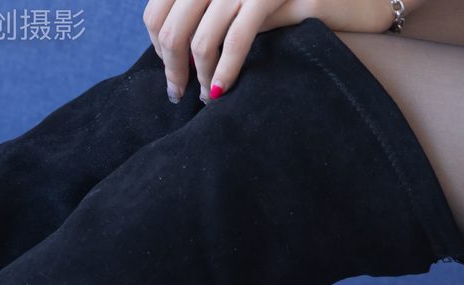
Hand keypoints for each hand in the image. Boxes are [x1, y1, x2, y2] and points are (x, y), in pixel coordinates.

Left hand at [143, 0, 397, 103]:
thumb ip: (215, 14)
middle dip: (172, 66)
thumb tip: (172, 50)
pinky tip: (222, 88)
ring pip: (202, 35)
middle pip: (174, 24)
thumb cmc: (306, 2)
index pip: (159, 7)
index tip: (169, 69)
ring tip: (205, 95)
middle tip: (177, 92)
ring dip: (197, 74)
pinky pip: (239, 37)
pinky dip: (225, 68)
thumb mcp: (252, 4)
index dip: (157, 43)